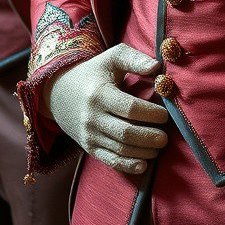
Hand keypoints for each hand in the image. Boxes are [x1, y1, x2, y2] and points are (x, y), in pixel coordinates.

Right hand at [47, 43, 168, 174]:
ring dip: (143, 152)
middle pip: (125, 133)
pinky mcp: (89, 147)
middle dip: (149, 137)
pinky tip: (143, 165)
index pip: (129, 108)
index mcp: (100, 94)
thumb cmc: (95, 73)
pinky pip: (109, 160)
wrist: (59, 92)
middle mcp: (92, 117)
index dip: (150, 113)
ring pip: (120, 149)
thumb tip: (157, 67)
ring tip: (159, 147)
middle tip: (165, 137)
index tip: (165, 114)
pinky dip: (127, 165)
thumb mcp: (112, 58)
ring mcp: (89, 135)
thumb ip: (135, 59)